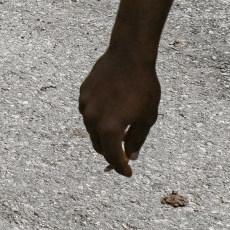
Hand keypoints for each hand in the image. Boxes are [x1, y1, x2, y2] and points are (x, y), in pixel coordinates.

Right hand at [78, 50, 161, 176]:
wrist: (129, 55)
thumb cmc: (143, 86)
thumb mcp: (147, 117)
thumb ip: (137, 139)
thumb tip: (130, 155)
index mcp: (110, 128)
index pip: (112, 157)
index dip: (120, 168)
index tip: (127, 173)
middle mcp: (93, 119)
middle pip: (99, 146)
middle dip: (111, 152)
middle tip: (123, 153)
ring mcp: (85, 106)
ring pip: (92, 130)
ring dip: (104, 134)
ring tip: (119, 127)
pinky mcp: (83, 94)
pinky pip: (89, 113)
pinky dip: (98, 118)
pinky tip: (112, 109)